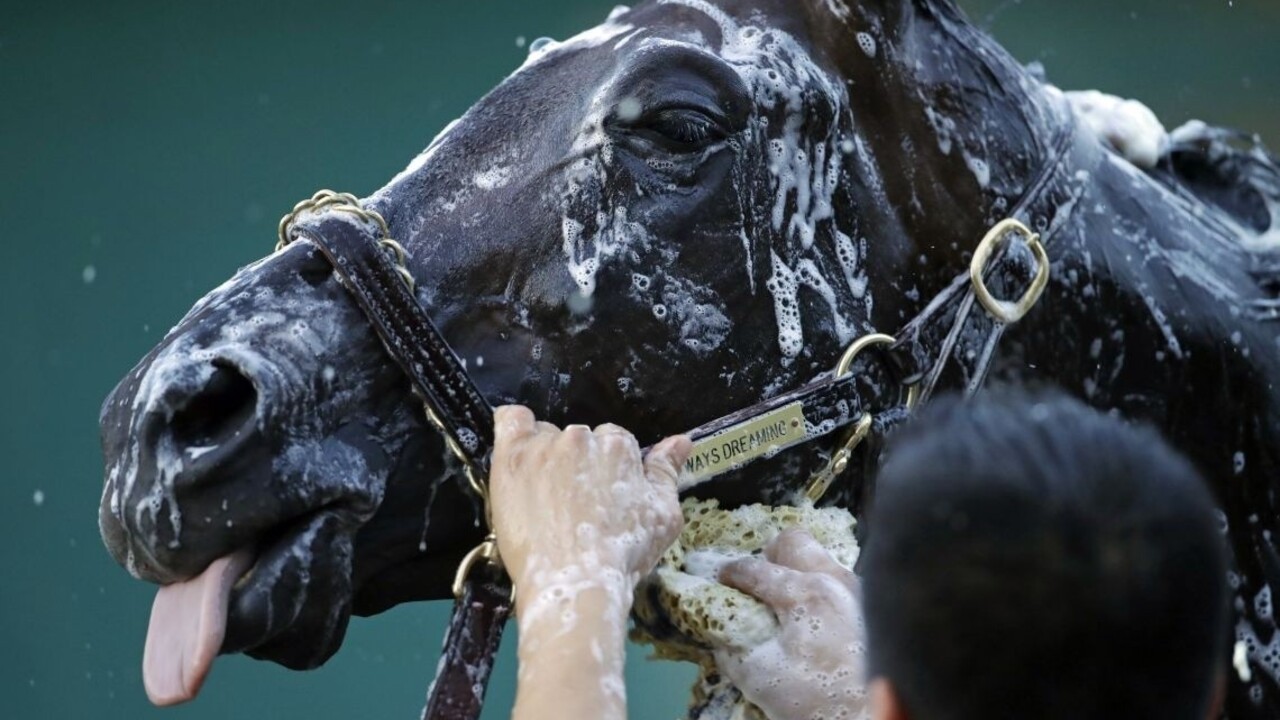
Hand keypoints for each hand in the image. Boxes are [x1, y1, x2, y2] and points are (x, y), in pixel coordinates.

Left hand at [490, 405, 690, 613]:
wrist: (575, 584)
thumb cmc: (622, 555)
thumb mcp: (662, 517)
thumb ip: (667, 472)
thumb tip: (680, 442)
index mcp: (619, 446)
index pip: (613, 441)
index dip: (607, 471)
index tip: (600, 497)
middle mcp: (581, 438)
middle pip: (579, 439)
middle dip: (579, 464)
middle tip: (574, 504)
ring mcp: (544, 447)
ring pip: (545, 436)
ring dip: (547, 457)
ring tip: (545, 498)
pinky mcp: (511, 460)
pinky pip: (509, 421)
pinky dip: (514, 430)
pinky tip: (519, 456)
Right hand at [713, 530, 869, 719]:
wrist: (878, 719)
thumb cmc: (820, 698)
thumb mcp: (761, 679)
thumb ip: (734, 651)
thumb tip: (724, 637)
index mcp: (806, 593)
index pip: (757, 570)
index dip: (732, 573)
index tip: (722, 577)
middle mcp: (837, 580)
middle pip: (795, 543)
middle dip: (771, 556)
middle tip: (761, 581)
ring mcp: (861, 591)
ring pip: (823, 560)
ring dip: (800, 573)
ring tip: (789, 605)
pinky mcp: (875, 609)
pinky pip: (842, 583)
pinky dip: (823, 592)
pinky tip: (818, 622)